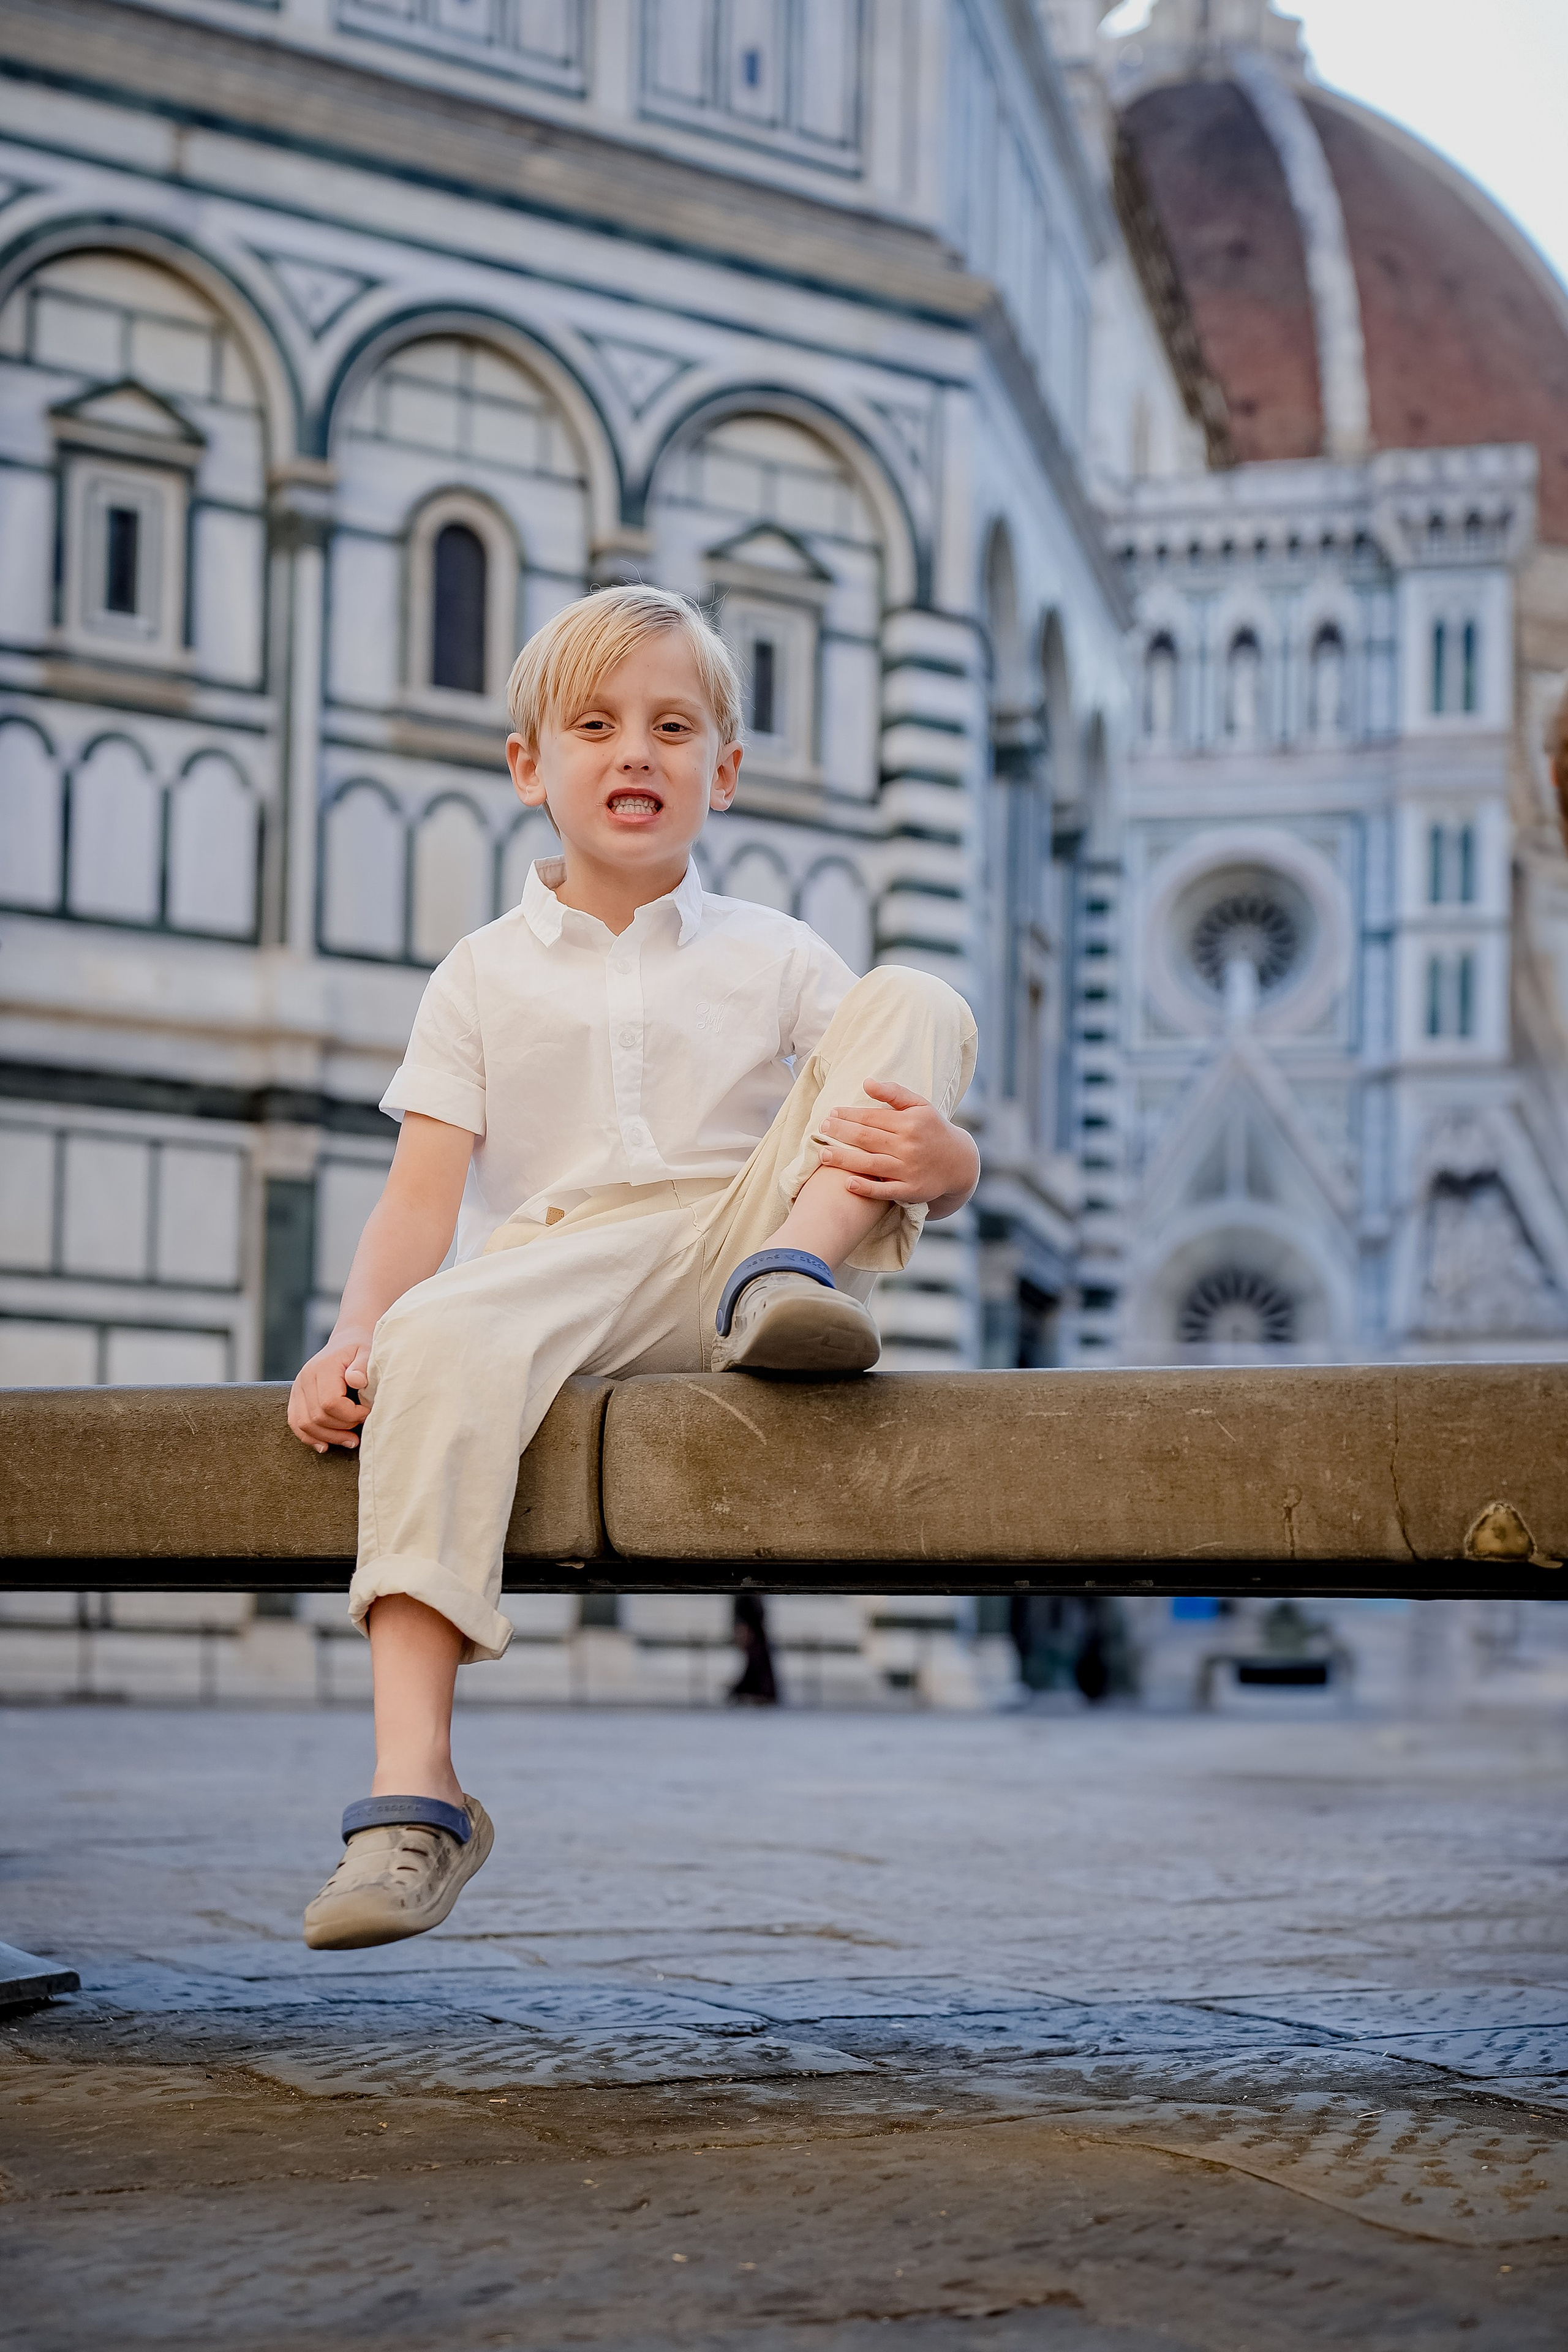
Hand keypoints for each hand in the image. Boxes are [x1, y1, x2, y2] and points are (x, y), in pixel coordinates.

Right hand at [287, 1335, 371, 1452]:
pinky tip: (325, 1446)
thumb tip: (356, 1380)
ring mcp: (297, 1389)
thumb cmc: (360, 1348)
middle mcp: (305, 1378)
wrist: (347, 1341)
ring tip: (351, 1441)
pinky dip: (310, 1438)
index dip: (351, 1414)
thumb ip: (363, 1365)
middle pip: (318, 1417)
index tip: (368, 1412)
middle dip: (343, 1428)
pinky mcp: (296, 1398)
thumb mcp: (368, 1351)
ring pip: (305, 1424)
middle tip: (362, 1426)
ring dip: (329, 1437)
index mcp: (323, 1368)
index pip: (330, 1402)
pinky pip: (296, 1423)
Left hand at [816, 1079, 979, 1216]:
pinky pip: (884, 1190)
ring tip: (823, 1153)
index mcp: (910, 1123)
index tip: (830, 1114)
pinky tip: (847, 1183)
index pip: (871, 1117)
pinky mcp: (911, 1191)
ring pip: (870, 1164)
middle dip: (841, 1133)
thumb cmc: (934, 1130)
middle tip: (822, 1129)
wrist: (960, 1163)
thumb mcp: (921, 1106)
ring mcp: (909, 1170)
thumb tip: (866, 1082)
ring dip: (844, 1159)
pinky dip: (866, 1188)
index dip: (848, 1115)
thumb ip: (894, 1093)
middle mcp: (909, 1146)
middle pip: (866, 1138)